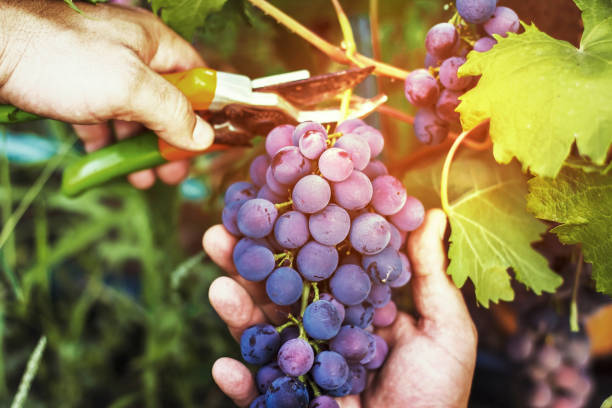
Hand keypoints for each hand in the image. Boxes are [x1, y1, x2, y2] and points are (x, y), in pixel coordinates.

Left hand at [0, 1, 213, 187]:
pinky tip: (107, 162)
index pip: (196, 76)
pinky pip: (100, 118)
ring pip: (133, 114)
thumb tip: (203, 138)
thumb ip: (171, 112)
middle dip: (171, 139)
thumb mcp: (129, 87)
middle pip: (166, 101)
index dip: (207, 109)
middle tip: (174, 171)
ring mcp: (101, 71)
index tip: (210, 141)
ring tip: (143, 177)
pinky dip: (108, 141)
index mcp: (153, 43)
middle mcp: (131, 55)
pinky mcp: (72, 88)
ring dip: (140, 147)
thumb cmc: (59, 57)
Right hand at [202, 209, 477, 407]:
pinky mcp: (288, 402)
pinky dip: (239, 382)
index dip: (295, 233)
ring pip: (261, 334)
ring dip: (236, 313)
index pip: (319, 263)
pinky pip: (258, 393)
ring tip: (217, 287)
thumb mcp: (446, 332)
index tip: (272, 201)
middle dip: (249, 264)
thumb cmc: (438, 396)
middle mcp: (322, 330)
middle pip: (279, 292)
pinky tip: (223, 366)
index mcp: (355, 307)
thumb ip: (431, 275)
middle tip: (221, 232)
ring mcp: (302, 366)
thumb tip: (431, 213)